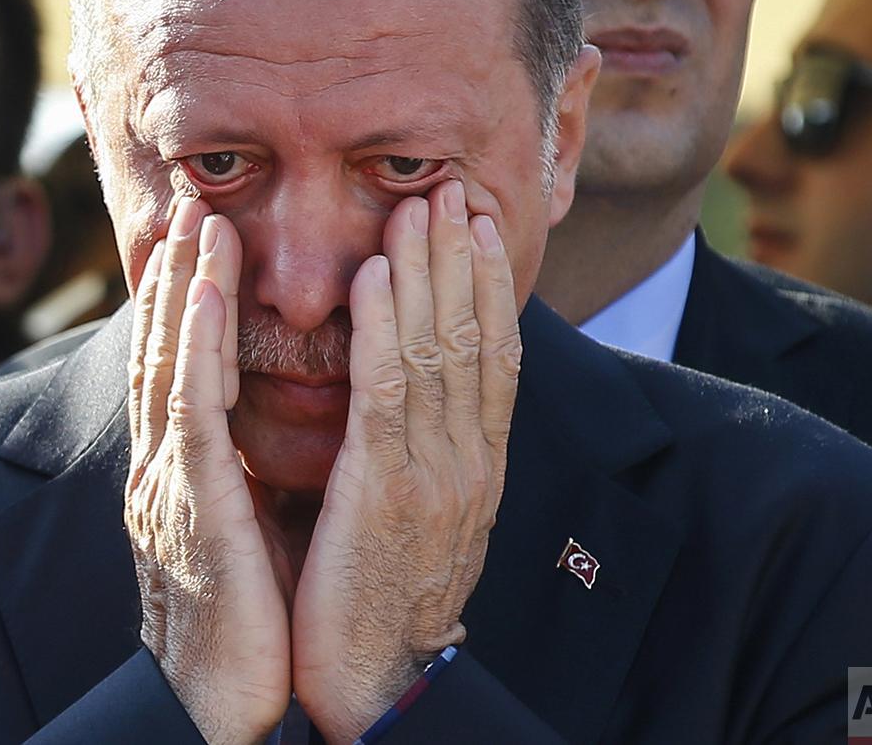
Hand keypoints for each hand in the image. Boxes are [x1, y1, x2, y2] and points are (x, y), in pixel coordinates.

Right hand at [124, 195, 291, 744]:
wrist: (217, 704)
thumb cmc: (241, 620)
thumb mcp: (239, 530)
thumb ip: (241, 471)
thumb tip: (264, 427)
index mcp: (182, 472)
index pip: (181, 368)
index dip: (186, 299)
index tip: (202, 238)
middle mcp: (164, 467)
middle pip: (164, 352)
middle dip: (176, 274)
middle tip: (189, 201)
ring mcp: (169, 484)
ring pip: (169, 365)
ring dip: (181, 288)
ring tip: (196, 219)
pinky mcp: (190, 508)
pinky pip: (189, 414)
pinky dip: (189, 347)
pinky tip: (196, 296)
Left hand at [291, 180, 520, 742]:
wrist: (376, 682)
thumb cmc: (385, 595)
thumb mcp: (424, 514)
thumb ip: (427, 452)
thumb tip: (419, 395)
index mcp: (480, 465)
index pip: (494, 356)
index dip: (490, 285)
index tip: (480, 226)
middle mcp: (470, 460)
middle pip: (474, 337)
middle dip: (462, 258)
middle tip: (453, 189)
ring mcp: (436, 473)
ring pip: (438, 349)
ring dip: (428, 270)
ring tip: (420, 206)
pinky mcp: (387, 488)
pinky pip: (388, 388)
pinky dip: (385, 323)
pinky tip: (377, 274)